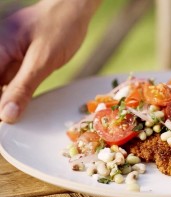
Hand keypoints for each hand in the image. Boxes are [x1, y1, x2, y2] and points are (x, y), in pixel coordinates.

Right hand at [0, 0, 99, 122]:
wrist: (74, 8)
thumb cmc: (60, 27)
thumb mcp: (42, 61)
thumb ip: (23, 88)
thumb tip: (6, 115)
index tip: (4, 123)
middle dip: (2, 103)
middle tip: (13, 121)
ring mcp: (7, 53)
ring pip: (1, 84)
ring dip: (9, 99)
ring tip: (17, 116)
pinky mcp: (19, 56)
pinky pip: (11, 77)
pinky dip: (17, 90)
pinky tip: (24, 102)